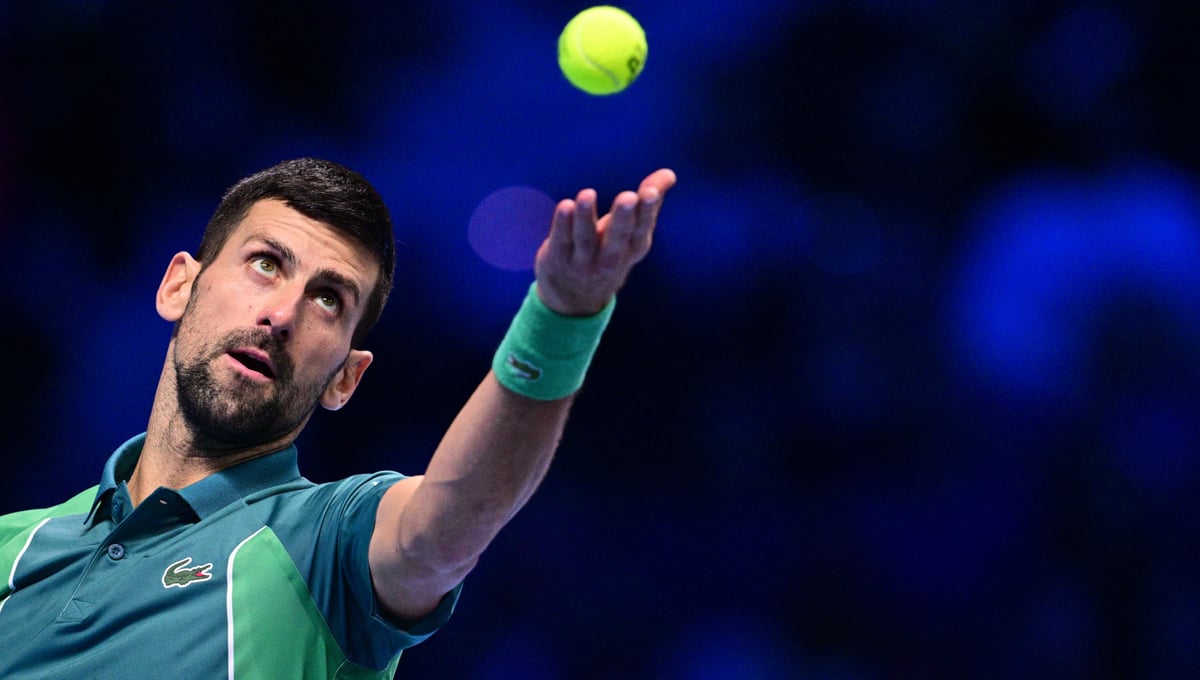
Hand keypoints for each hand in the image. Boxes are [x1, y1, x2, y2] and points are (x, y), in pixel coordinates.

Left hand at [534, 168, 676, 315]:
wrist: (576, 299)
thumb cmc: (609, 252)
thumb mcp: (631, 231)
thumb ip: (649, 200)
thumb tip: (669, 173)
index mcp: (632, 248)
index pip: (641, 229)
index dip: (647, 211)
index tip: (650, 192)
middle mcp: (610, 259)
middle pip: (617, 238)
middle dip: (623, 218)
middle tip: (628, 197)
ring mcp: (583, 263)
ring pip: (585, 239)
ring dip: (586, 216)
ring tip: (588, 194)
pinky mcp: (558, 260)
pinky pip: (562, 241)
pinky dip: (563, 224)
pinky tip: (566, 205)